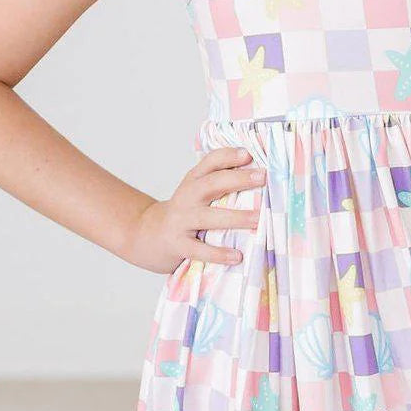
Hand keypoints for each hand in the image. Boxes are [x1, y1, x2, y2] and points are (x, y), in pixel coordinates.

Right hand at [121, 146, 266, 273]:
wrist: (147, 235)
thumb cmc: (185, 213)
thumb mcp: (197, 191)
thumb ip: (221, 182)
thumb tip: (260, 176)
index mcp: (194, 180)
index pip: (211, 161)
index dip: (229, 155)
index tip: (249, 154)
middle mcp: (187, 196)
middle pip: (212, 183)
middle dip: (238, 179)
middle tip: (263, 177)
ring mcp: (181, 220)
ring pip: (209, 217)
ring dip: (236, 217)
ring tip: (259, 219)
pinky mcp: (177, 244)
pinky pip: (200, 249)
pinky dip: (219, 253)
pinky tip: (237, 256)